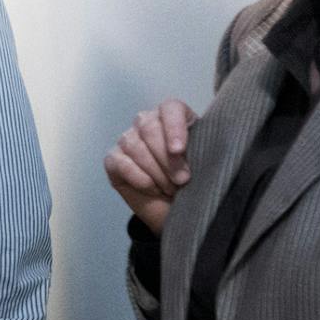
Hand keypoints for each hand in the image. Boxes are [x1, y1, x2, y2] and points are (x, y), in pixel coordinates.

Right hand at [103, 98, 197, 233]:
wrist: (179, 211)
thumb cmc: (195, 185)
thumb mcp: (206, 166)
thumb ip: (201, 152)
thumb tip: (185, 152)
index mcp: (175, 119)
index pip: (170, 108)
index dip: (174, 126)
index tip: (179, 150)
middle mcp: (148, 124)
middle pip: (149, 127)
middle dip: (166, 158)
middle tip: (182, 181)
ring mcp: (128, 140)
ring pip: (134, 145)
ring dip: (155, 172)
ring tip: (170, 189)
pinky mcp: (114, 159)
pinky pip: (120, 162)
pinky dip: (138, 178)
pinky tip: (152, 189)